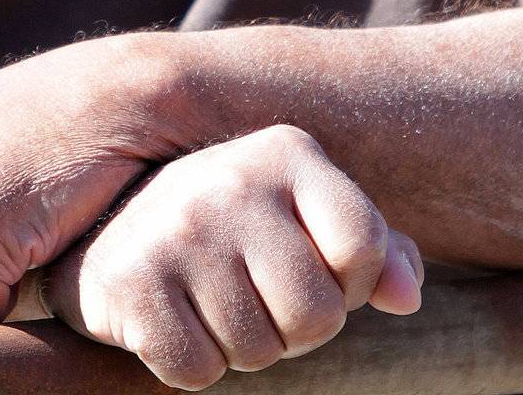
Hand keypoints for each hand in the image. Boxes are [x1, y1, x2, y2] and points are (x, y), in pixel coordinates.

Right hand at [39, 124, 422, 389]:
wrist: (114, 226)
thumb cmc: (239, 226)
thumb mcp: (309, 214)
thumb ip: (373, 246)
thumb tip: (407, 296)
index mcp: (287, 152)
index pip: (363, 246)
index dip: (350, 284)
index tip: (318, 272)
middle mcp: (233, 178)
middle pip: (317, 314)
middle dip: (296, 330)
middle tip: (260, 299)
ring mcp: (179, 228)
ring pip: (257, 351)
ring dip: (242, 347)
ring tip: (217, 302)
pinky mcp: (131, 282)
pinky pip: (197, 370)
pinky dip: (193, 363)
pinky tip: (179, 317)